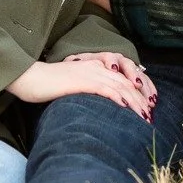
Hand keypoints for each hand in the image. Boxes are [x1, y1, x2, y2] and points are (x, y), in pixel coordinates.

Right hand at [6, 58, 152, 120]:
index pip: (123, 78)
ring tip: (144, 117)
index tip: (146, 107)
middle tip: (150, 116)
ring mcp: (89, 73)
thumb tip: (102, 104)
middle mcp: (96, 67)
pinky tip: (125, 108)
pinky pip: (105, 89)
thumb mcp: (73, 85)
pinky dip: (118, 98)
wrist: (31, 78)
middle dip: (141, 99)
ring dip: (134, 102)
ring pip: (120, 87)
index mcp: (95, 66)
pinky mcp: (82, 81)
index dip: (138, 92)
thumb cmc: (49, 85)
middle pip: (126, 82)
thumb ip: (89, 89)